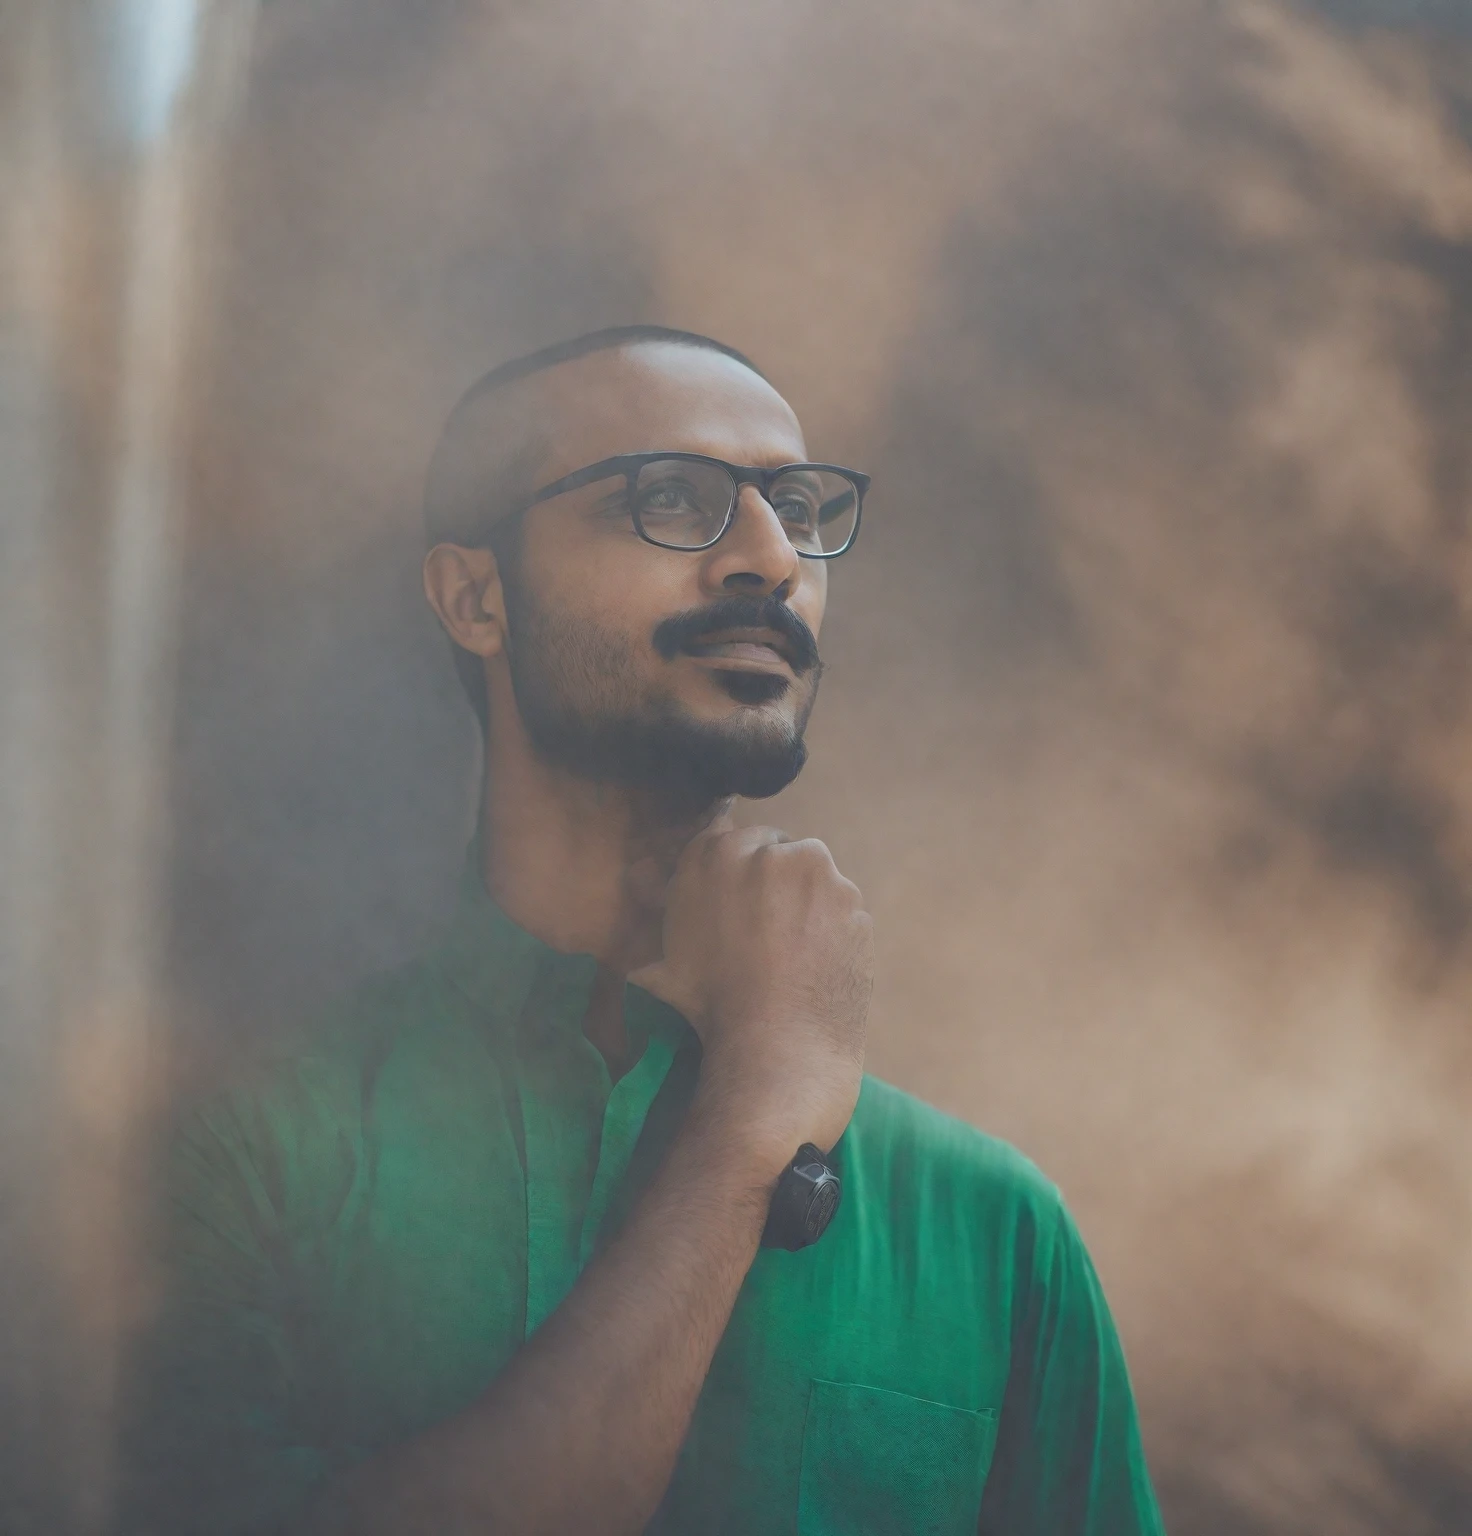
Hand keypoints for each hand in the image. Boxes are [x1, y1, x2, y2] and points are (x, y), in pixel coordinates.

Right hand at [628, 815, 872, 1170]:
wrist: (776, 1048)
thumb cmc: (709, 1004)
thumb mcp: (663, 953)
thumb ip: (658, 904)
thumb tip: (641, 872)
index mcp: (717, 854)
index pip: (730, 839)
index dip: (734, 874)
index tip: (737, 904)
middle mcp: (773, 852)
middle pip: (778, 852)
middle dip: (774, 883)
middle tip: (765, 933)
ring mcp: (822, 877)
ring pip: (814, 879)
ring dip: (807, 903)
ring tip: (793, 955)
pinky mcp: (857, 905)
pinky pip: (841, 909)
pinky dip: (833, 928)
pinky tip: (817, 964)